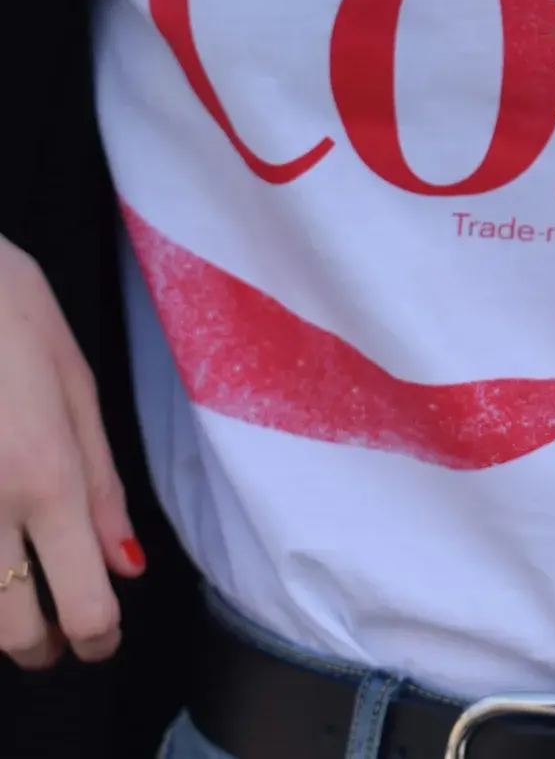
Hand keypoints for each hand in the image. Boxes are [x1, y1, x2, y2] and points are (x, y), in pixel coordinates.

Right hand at [0, 235, 144, 667]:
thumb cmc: (13, 321)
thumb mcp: (78, 393)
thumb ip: (102, 488)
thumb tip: (126, 565)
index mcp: (47, 481)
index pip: (83, 603)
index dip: (96, 639)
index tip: (100, 641)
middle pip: (8, 630)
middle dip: (39, 649)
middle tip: (54, 644)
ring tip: (16, 612)